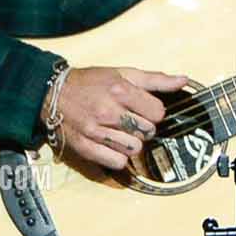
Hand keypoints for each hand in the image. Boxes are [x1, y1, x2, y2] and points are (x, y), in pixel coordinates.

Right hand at [55, 66, 190, 171]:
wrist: (52, 92)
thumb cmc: (91, 82)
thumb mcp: (123, 73)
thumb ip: (155, 79)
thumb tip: (183, 80)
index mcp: (119, 90)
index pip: (157, 112)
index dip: (153, 111)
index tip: (143, 108)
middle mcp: (107, 111)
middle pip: (148, 131)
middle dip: (143, 127)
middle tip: (130, 120)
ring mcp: (95, 131)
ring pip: (134, 148)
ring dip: (131, 142)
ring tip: (119, 132)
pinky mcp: (85, 147)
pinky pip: (117, 162)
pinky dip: (118, 156)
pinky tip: (111, 144)